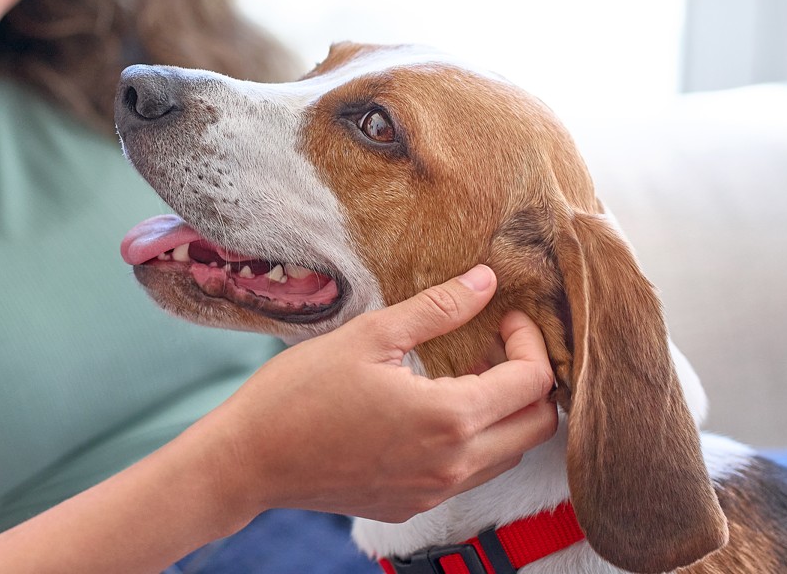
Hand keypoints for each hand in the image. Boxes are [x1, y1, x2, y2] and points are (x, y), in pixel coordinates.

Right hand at [204, 264, 557, 522]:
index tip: (505, 317)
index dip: (531, 342)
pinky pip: (471, 474)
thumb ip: (438, 309)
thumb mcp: (372, 335)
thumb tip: (486, 281)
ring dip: (506, 412)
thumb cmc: (300, 393)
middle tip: (497, 344)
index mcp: (449, 419)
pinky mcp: (414, 506)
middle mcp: (453, 466)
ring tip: (469, 372)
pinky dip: (476, 440)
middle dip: (531, 379)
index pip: (533, 383)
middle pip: (538, 427)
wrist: (249, 460)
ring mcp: (435, 493)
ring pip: (508, 454)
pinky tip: (438, 407)